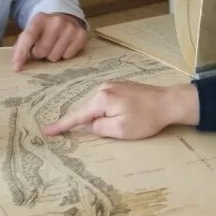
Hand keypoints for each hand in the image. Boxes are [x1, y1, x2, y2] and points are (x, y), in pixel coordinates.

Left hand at [12, 12, 86, 70]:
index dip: (21, 54)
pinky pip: (67, 57)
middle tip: (42, 48)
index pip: (28, 37)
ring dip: (52, 55)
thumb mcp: (32, 31)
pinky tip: (64, 46)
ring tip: (53, 47)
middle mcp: (56, 21)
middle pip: (41, 51)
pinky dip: (64, 55)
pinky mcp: (81, 35)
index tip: (16, 68)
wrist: (67, 18)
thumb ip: (22, 45)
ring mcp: (70, 27)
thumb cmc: (45, 30)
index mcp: (40, 18)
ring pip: (54, 56)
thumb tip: (16, 65)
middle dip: (39, 54)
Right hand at [42, 82, 198, 140]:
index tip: (46, 131)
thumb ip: (99, 128)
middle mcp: (103, 88)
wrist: (169, 102)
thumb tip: (87, 125)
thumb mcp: (120, 130)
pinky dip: (112, 110)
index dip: (62, 125)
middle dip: (96, 123)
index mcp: (101, 99)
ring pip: (100, 107)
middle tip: (122, 127)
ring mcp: (112, 84)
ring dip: (107, 117)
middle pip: (90, 111)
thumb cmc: (146, 119)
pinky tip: (129, 113)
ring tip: (130, 120)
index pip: (77, 116)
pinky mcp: (121, 85)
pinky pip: (108, 101)